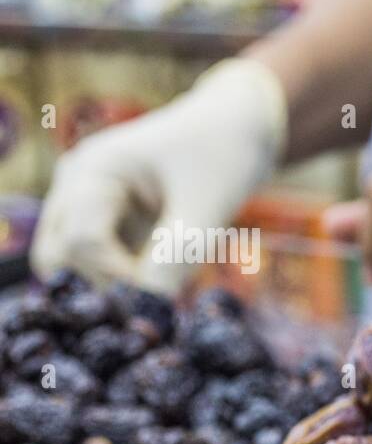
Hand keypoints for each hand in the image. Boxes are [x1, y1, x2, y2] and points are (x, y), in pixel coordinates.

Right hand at [31, 59, 286, 296]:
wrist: (240, 128)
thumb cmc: (226, 152)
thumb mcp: (207, 205)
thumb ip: (176, 256)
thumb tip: (148, 315)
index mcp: (91, 171)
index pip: (81, 243)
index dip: (121, 277)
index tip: (167, 292)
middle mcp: (75, 188)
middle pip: (59, 261)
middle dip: (105, 287)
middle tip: (160, 297)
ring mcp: (86, 207)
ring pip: (73, 270)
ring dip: (116, 287)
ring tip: (168, 282)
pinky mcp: (108, 226)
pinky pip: (101, 268)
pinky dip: (129, 282)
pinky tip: (167, 277)